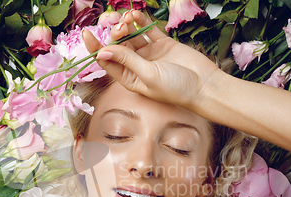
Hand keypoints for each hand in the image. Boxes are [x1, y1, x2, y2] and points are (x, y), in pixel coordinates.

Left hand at [82, 10, 222, 111]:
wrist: (204, 86)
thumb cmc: (175, 88)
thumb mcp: (148, 75)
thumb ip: (127, 61)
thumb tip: (102, 51)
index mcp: (129, 78)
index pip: (107, 62)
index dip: (95, 48)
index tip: (86, 33)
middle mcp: (137, 66)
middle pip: (118, 46)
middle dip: (115, 35)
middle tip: (121, 27)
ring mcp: (150, 54)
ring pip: (131, 36)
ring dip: (127, 26)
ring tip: (128, 18)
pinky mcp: (162, 44)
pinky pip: (147, 30)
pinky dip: (141, 21)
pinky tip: (135, 15)